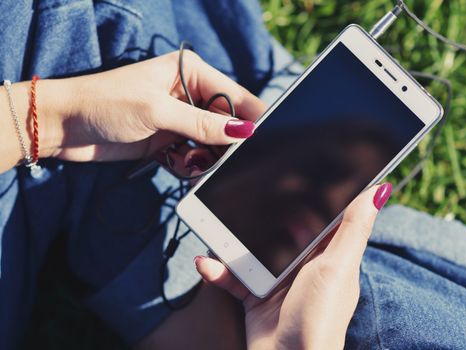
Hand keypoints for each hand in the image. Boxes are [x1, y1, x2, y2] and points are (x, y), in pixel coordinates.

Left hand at [39, 50, 265, 161]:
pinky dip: (190, 166)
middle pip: (226, 122)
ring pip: (212, 143)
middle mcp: (189, 94)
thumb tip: (243, 132)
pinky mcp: (169, 141)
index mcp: (191, 72)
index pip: (235, 95)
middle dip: (227, 143)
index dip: (250, 118)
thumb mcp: (157, 111)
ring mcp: (180, 119)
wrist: (65, 126)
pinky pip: (194, 157)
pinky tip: (177, 166)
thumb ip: (201, 124)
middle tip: (224, 160)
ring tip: (193, 164)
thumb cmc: (106, 103)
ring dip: (207, 158)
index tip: (261, 141)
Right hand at [194, 183, 392, 349]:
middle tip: (243, 197)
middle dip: (263, 216)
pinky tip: (207, 264)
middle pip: (283, 230)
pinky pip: (234, 276)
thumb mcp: (338, 266)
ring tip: (216, 231)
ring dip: (233, 242)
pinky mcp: (256, 296)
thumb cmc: (319, 318)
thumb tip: (381, 190)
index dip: (309, 195)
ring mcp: (279, 280)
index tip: (293, 172)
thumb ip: (353, 228)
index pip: (322, 216)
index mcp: (330, 255)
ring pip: (254, 250)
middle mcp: (305, 265)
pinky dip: (220, 270)